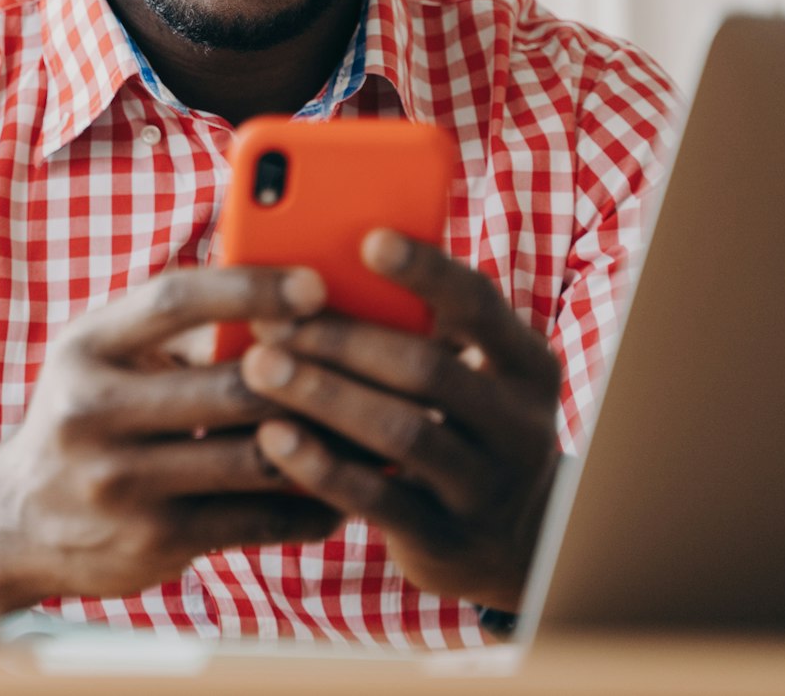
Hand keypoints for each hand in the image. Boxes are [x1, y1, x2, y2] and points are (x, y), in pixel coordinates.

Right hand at [0, 267, 345, 608]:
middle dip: (312, 374)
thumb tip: (286, 292)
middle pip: (230, 385)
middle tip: (377, 363)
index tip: (316, 283)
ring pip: (255, 457)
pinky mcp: (154, 540)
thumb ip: (175, 326)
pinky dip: (311, 501)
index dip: (250, 288)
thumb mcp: (103, 354)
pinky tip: (347, 487)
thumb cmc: (88, 413)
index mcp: (85, 348)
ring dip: (327, 441)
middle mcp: (92, 412)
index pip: (173, 302)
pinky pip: (257, 518)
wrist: (19, 520)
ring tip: (379, 422)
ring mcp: (121, 482)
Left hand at [238, 231, 561, 611]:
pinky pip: (379, 500)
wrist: (514, 544)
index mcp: (525, 365)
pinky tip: (272, 437)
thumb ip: (417, 329)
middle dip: (341, 339)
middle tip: (269, 319)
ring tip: (259, 367)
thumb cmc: (460, 425)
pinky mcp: (447, 541)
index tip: (368, 240)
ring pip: (401, 432)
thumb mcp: (467, 374)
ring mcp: (487, 487)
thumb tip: (316, 261)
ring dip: (323, 395)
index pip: (479, 305)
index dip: (426, 271)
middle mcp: (519, 424)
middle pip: (426, 368)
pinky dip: (322, 465)